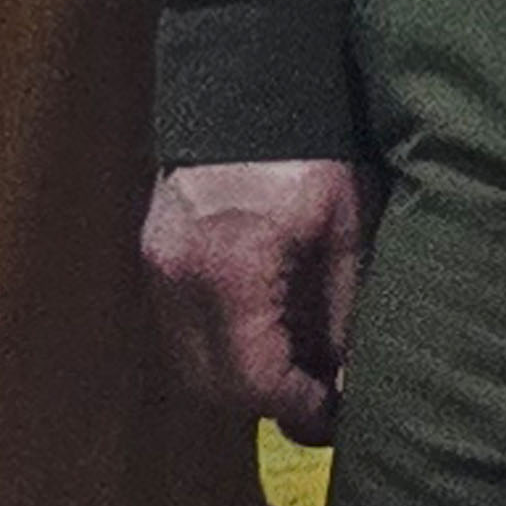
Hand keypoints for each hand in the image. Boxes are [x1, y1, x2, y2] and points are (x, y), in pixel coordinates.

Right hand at [140, 157, 370, 435]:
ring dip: (243, 382)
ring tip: (302, 373)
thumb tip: (350, 380)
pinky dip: (222, 350)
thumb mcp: (345, 229)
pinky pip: (183, 333)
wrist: (245, 92)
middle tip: (324, 404)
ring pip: (191, 364)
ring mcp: (158, 271)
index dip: (297, 405)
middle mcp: (178, 280)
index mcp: (229, 270)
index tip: (336, 412)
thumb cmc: (309, 151)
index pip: (252, 376)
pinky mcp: (156, 261)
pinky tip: (269, 338)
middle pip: (213, 383)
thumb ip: (343, 311)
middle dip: (268, 403)